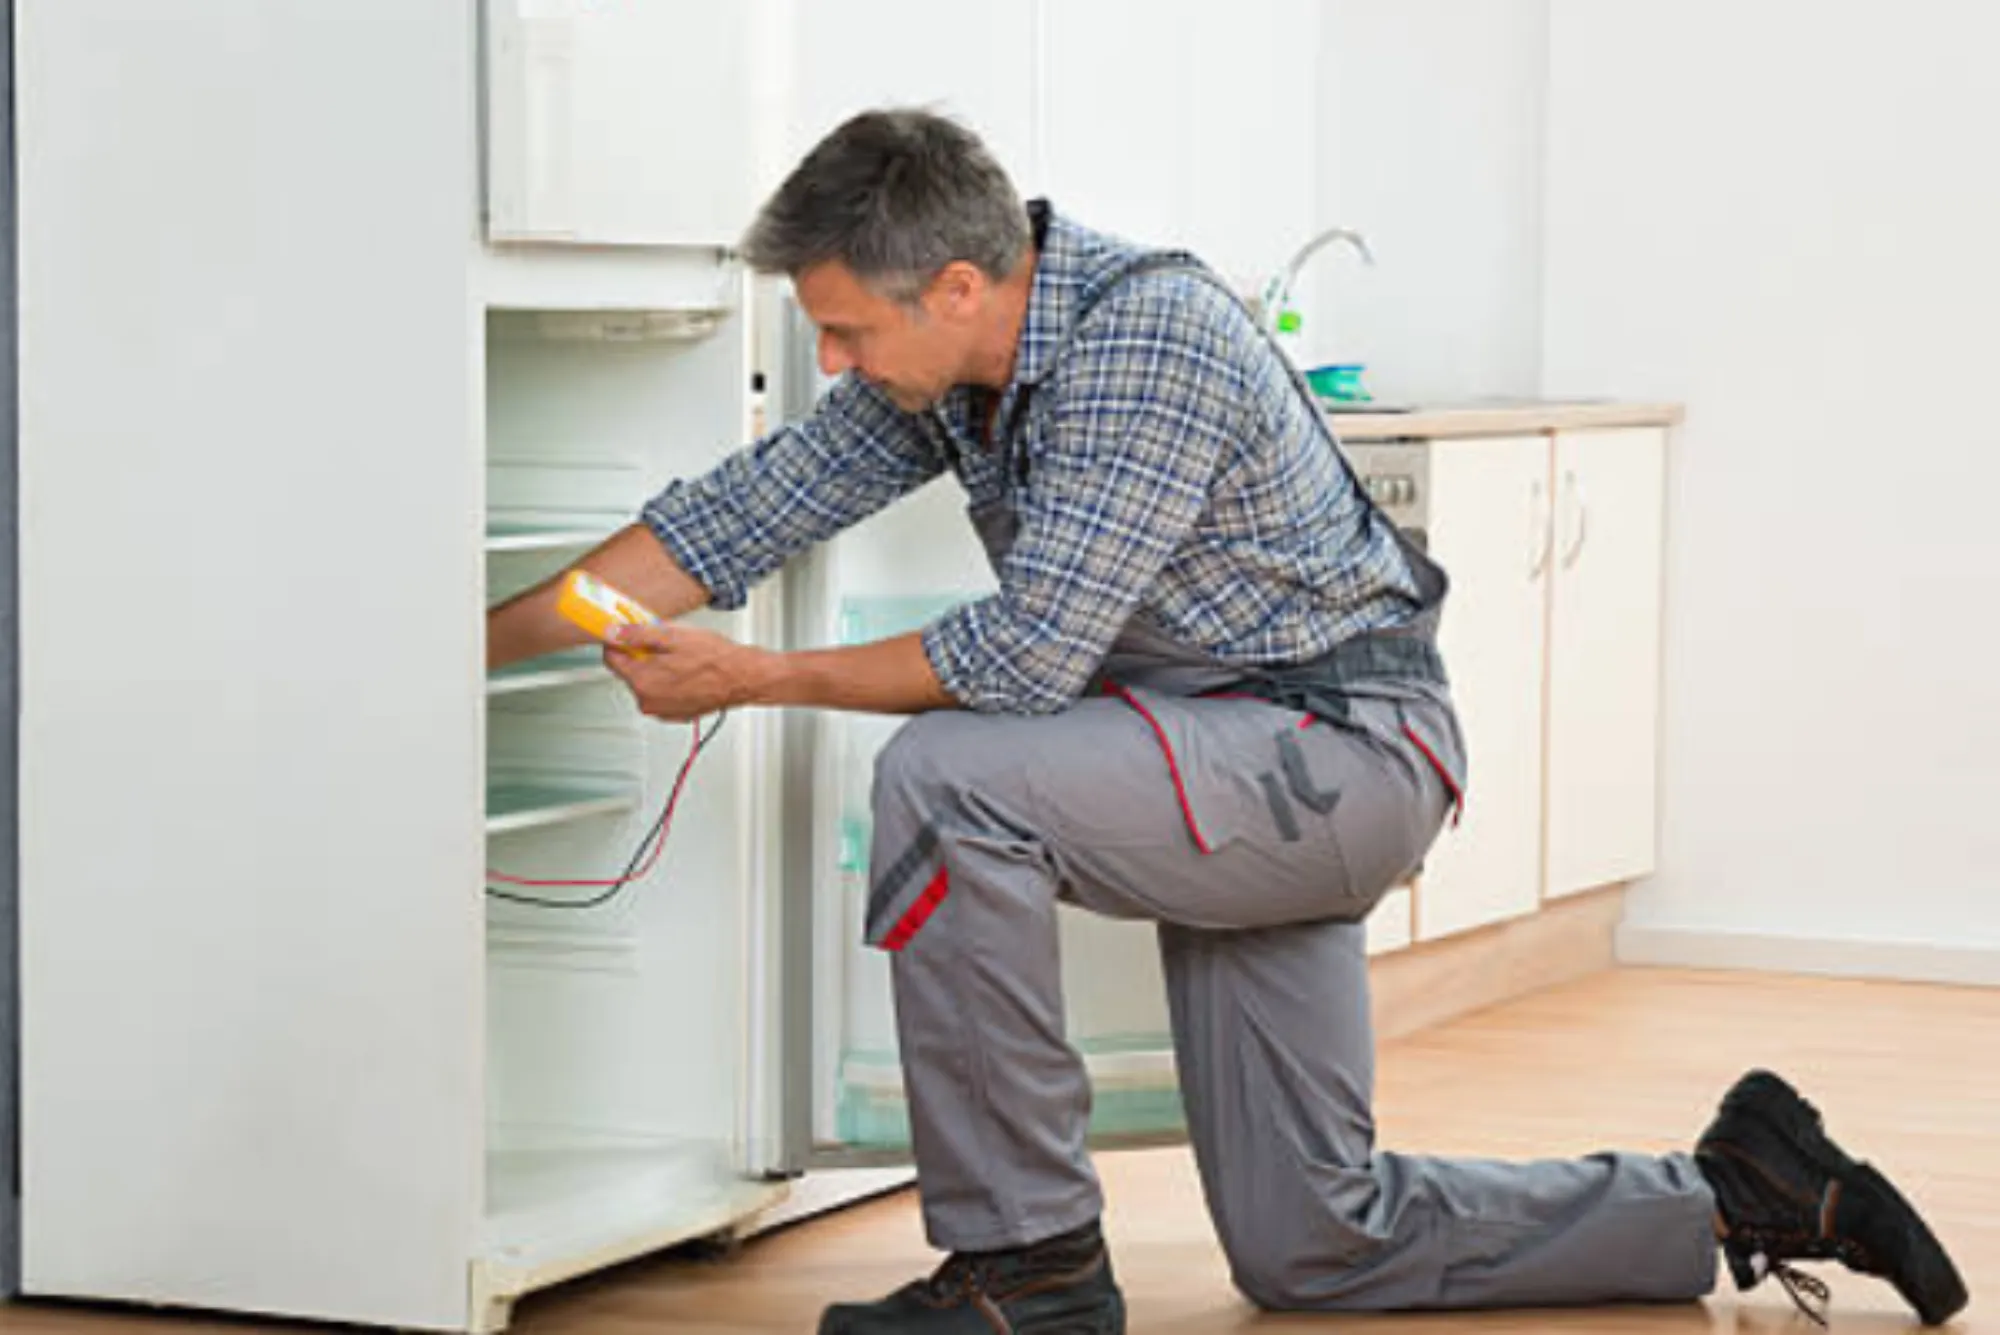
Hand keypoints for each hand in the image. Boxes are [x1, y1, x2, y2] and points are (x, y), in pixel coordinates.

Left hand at [601, 622, 772, 721]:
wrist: (744, 677)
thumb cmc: (715, 659)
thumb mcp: (672, 636)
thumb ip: (636, 635)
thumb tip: (612, 633)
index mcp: (642, 682)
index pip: (610, 659)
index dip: (619, 642)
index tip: (630, 633)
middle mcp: (648, 702)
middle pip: (630, 672)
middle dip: (642, 656)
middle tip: (665, 644)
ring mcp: (663, 711)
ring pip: (647, 683)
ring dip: (657, 669)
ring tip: (681, 658)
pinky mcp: (677, 714)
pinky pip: (663, 694)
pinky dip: (669, 683)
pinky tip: (687, 671)